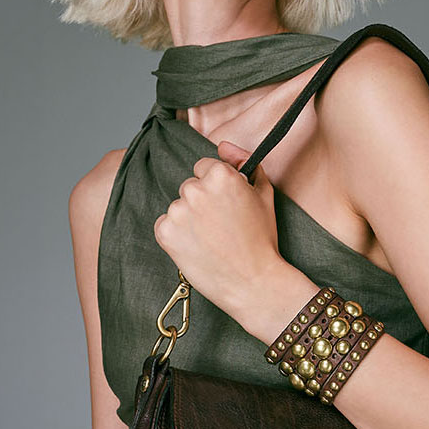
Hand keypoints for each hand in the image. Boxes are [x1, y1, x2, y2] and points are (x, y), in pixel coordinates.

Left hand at [153, 139, 282, 316]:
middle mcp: (196, 189)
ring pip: (177, 207)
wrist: (253, 282)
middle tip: (220, 227)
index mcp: (221, 175)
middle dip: (201, 203)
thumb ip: (244, 160)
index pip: (203, 167)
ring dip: (189, 219)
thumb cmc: (262, 239)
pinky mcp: (165, 233)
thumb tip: (223, 145)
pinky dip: (177, 235)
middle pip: (189, 187)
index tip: (225, 207)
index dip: (216, 188)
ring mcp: (178, 211)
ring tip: (210, 240)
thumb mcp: (264, 192)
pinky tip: (197, 247)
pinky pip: (164, 225)